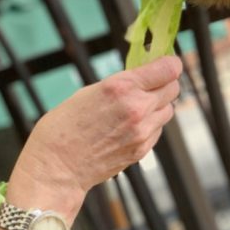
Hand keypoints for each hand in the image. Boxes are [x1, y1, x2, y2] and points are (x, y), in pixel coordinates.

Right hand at [13, 55, 180, 206]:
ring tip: (135, 109)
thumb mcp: (88, 92)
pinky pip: (157, 130)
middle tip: (149, 84)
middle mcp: (137, 108)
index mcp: (121, 87)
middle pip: (172, 88)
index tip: (165, 64)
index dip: (168, 64)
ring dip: (157, 106)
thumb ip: (120, 85)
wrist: (57, 166)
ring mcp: (142, 132)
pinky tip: (128, 127)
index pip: (167, 69)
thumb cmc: (63, 127)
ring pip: (168, 110)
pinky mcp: (142, 150)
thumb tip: (140, 79)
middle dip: (163, 84)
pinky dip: (150, 125)